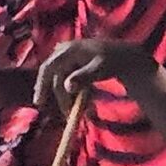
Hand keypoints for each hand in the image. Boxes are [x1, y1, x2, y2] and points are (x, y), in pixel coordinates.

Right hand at [37, 37, 159, 115]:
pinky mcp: (74, 66)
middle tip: (68, 115)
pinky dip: (76, 94)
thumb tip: (67, 86)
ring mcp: (68, 59)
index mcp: (68, 50)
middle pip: (55, 78)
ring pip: (63, 82)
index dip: (41, 85)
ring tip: (85, 109)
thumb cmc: (113, 60)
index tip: (39, 103)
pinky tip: (88, 101)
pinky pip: (70, 83)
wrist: (125, 57)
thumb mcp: (100, 68)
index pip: (48, 68)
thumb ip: (84, 77)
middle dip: (62, 98)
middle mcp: (64, 52)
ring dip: (70, 98)